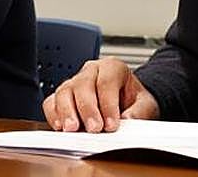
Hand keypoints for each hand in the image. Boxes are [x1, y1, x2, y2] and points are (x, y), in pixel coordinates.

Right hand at [43, 57, 159, 132]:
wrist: (127, 102)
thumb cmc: (134, 100)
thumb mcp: (145, 104)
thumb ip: (139, 111)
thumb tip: (128, 119)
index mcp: (113, 67)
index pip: (106, 81)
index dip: (108, 104)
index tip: (112, 124)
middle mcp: (91, 71)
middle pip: (83, 85)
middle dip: (88, 109)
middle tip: (94, 128)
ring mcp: (74, 83)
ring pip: (64, 91)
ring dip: (67, 111)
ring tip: (73, 129)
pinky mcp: (62, 97)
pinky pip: (51, 102)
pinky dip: (53, 114)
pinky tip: (60, 126)